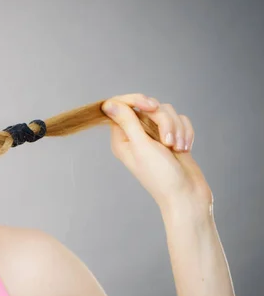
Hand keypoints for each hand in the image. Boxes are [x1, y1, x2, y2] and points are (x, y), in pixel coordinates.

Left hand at [101, 94, 212, 214]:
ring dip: (176, 128)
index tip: (151, 106)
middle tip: (167, 141)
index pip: (122, 105)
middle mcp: (136, 135)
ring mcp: (155, 136)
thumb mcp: (141, 146)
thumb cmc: (161, 176)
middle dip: (163, 120)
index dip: (137, 100)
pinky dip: (185, 132)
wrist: (188, 194)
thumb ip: (127, 122)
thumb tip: (107, 104)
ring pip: (166, 112)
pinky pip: (180, 120)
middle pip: (147, 106)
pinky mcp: (172, 136)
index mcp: (122, 138)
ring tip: (177, 148)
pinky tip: (185, 148)